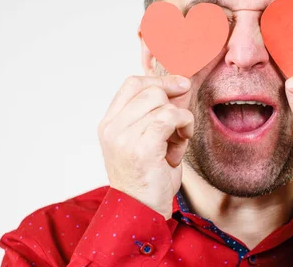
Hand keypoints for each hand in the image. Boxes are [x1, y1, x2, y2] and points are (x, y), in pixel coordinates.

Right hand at [97, 75, 193, 218]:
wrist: (142, 213)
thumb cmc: (149, 178)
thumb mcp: (149, 138)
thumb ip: (159, 112)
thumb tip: (181, 84)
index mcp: (109, 124)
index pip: (132, 83)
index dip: (159, 80)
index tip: (179, 86)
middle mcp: (111, 128)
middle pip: (150, 89)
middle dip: (173, 102)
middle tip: (178, 126)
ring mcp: (123, 138)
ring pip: (162, 103)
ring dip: (180, 119)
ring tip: (177, 141)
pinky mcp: (141, 148)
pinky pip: (169, 117)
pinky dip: (183, 125)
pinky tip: (181, 143)